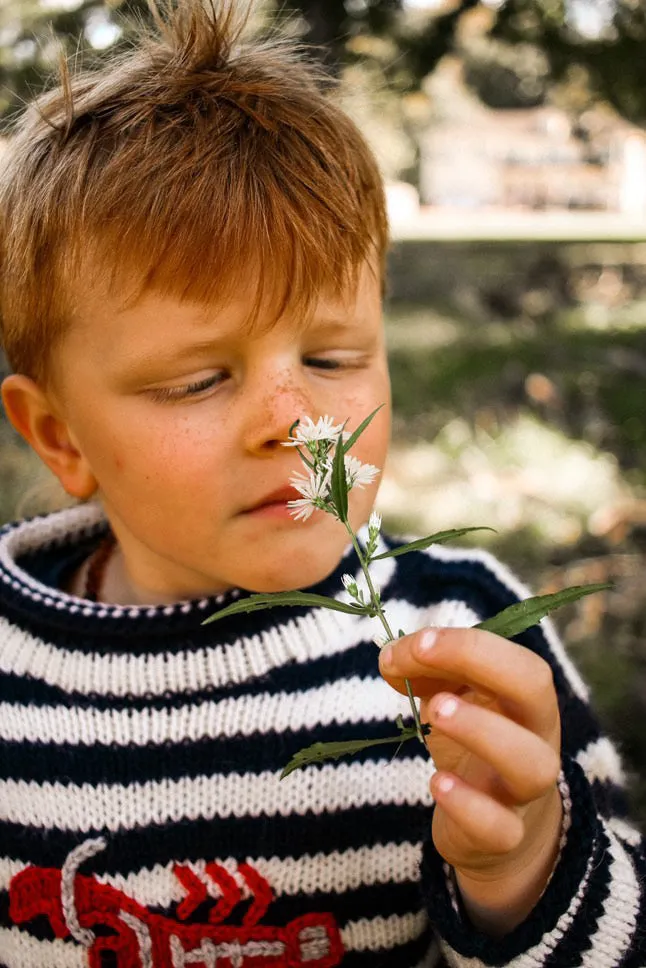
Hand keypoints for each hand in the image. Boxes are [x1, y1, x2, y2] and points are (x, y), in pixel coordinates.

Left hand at [379, 626, 562, 935]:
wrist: (494, 829)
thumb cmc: (472, 745)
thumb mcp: (453, 699)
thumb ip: (425, 670)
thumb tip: (391, 657)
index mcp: (523, 697)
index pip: (516, 658)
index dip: (469, 645)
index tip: (418, 644)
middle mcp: (535, 736)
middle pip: (536, 691)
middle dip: (485, 665)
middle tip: (430, 661)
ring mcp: (523, 789)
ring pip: (531, 764)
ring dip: (482, 731)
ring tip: (435, 714)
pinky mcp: (504, 836)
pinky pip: (501, 828)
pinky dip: (469, 805)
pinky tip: (438, 783)